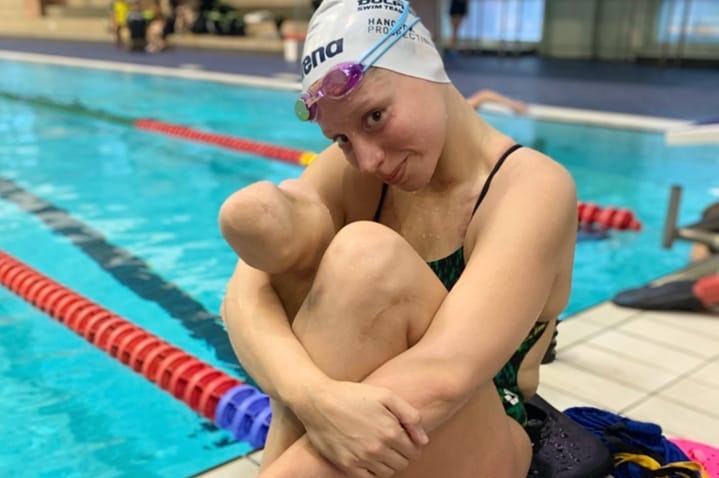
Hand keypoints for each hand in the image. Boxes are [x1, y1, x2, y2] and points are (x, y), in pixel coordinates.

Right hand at [294, 380, 428, 476]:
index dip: (413, 445)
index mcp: (390, 431)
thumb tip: (423, 439)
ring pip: (387, 472)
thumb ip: (410, 415)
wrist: (318, 401)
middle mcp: (377, 449)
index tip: (405, 438)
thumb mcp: (385, 395)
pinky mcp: (347, 465)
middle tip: (394, 443)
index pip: (414, 451)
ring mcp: (361, 459)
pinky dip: (373, 472)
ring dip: (389, 463)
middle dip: (403, 454)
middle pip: (402, 463)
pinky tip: (369, 458)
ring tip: (382, 449)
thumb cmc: (353, 394)